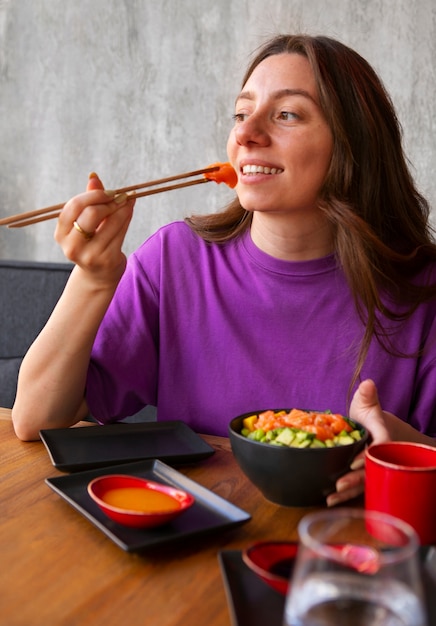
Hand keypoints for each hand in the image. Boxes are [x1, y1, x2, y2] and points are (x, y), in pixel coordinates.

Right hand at [54, 173, 134, 285]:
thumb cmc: (91, 243)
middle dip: (108, 201)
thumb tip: (94, 176)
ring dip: (122, 207)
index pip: (74, 206)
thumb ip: (89, 201)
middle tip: (119, 196)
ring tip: (127, 200)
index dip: (93, 195)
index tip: (107, 191)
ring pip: (111, 221)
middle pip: (91, 213)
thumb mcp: (85, 223)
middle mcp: (72, 246)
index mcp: (61, 234)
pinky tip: (129, 209)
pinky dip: (127, 216)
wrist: (99, 275)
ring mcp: (90, 255)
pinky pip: (121, 231)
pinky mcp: (108, 259)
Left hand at [326, 379, 390, 506]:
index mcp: (381, 439)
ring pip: (362, 484)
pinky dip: (343, 496)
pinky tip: (327, 501)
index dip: (367, 456)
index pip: (378, 449)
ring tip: (330, 498)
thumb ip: (367, 396)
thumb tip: (368, 383)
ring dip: (347, 492)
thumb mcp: (367, 405)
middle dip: (355, 480)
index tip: (354, 462)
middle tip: (340, 485)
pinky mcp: (360, 476)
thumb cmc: (367, 418)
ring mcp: (369, 469)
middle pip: (369, 471)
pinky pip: (354, 489)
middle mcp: (377, 457)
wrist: (371, 431)